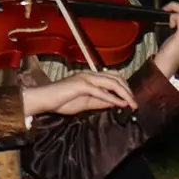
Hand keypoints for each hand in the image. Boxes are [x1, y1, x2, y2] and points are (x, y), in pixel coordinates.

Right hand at [22, 71, 136, 116]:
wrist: (43, 99)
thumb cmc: (61, 101)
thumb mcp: (85, 103)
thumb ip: (100, 101)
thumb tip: (115, 103)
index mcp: (91, 77)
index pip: (114, 78)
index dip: (125, 88)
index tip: (132, 99)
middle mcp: (90, 74)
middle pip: (116, 78)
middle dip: (128, 90)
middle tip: (135, 103)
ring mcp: (86, 78)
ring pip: (112, 83)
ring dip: (124, 94)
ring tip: (131, 104)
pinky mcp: (81, 85)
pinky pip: (101, 91)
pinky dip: (112, 98)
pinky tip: (120, 104)